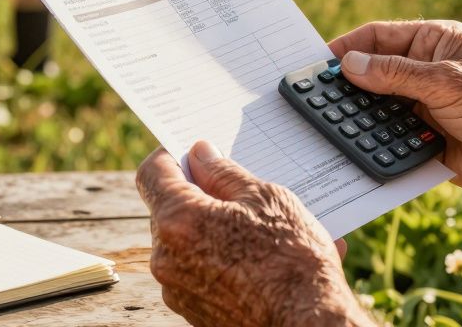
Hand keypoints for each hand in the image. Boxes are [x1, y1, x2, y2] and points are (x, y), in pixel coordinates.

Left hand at [136, 142, 372, 326]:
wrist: (309, 323)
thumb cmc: (292, 260)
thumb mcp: (265, 198)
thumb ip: (223, 172)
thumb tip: (200, 154)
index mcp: (178, 220)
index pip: (152, 173)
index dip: (170, 154)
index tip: (191, 152)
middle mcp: (166, 258)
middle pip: (170, 210)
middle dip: (199, 196)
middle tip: (237, 190)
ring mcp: (177, 290)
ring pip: (188, 243)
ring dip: (215, 230)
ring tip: (263, 228)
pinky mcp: (193, 312)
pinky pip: (201, 273)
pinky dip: (223, 260)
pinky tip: (262, 258)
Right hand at [329, 20, 461, 200]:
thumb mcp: (446, 83)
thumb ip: (395, 74)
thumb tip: (350, 64)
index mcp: (435, 42)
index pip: (381, 36)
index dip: (349, 46)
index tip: (318, 61)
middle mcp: (427, 70)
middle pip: (375, 71)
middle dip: (348, 83)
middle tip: (314, 94)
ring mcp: (425, 104)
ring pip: (379, 105)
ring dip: (360, 114)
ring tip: (327, 120)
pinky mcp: (425, 137)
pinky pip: (390, 135)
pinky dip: (374, 140)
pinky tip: (354, 145)